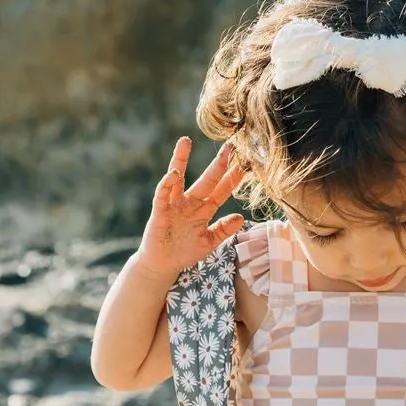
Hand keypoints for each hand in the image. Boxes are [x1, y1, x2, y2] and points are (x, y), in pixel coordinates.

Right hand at [137, 136, 246, 280]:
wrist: (163, 264)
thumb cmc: (185, 252)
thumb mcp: (208, 242)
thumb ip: (223, 230)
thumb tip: (240, 217)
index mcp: (204, 209)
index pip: (222, 190)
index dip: (233, 178)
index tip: (246, 163)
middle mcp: (190, 202)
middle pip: (206, 179)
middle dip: (218, 163)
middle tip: (230, 145)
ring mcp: (174, 204)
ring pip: (179, 178)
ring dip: (181, 159)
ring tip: (185, 141)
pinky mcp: (160, 211)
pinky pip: (163, 194)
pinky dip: (167, 183)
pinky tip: (173, 174)